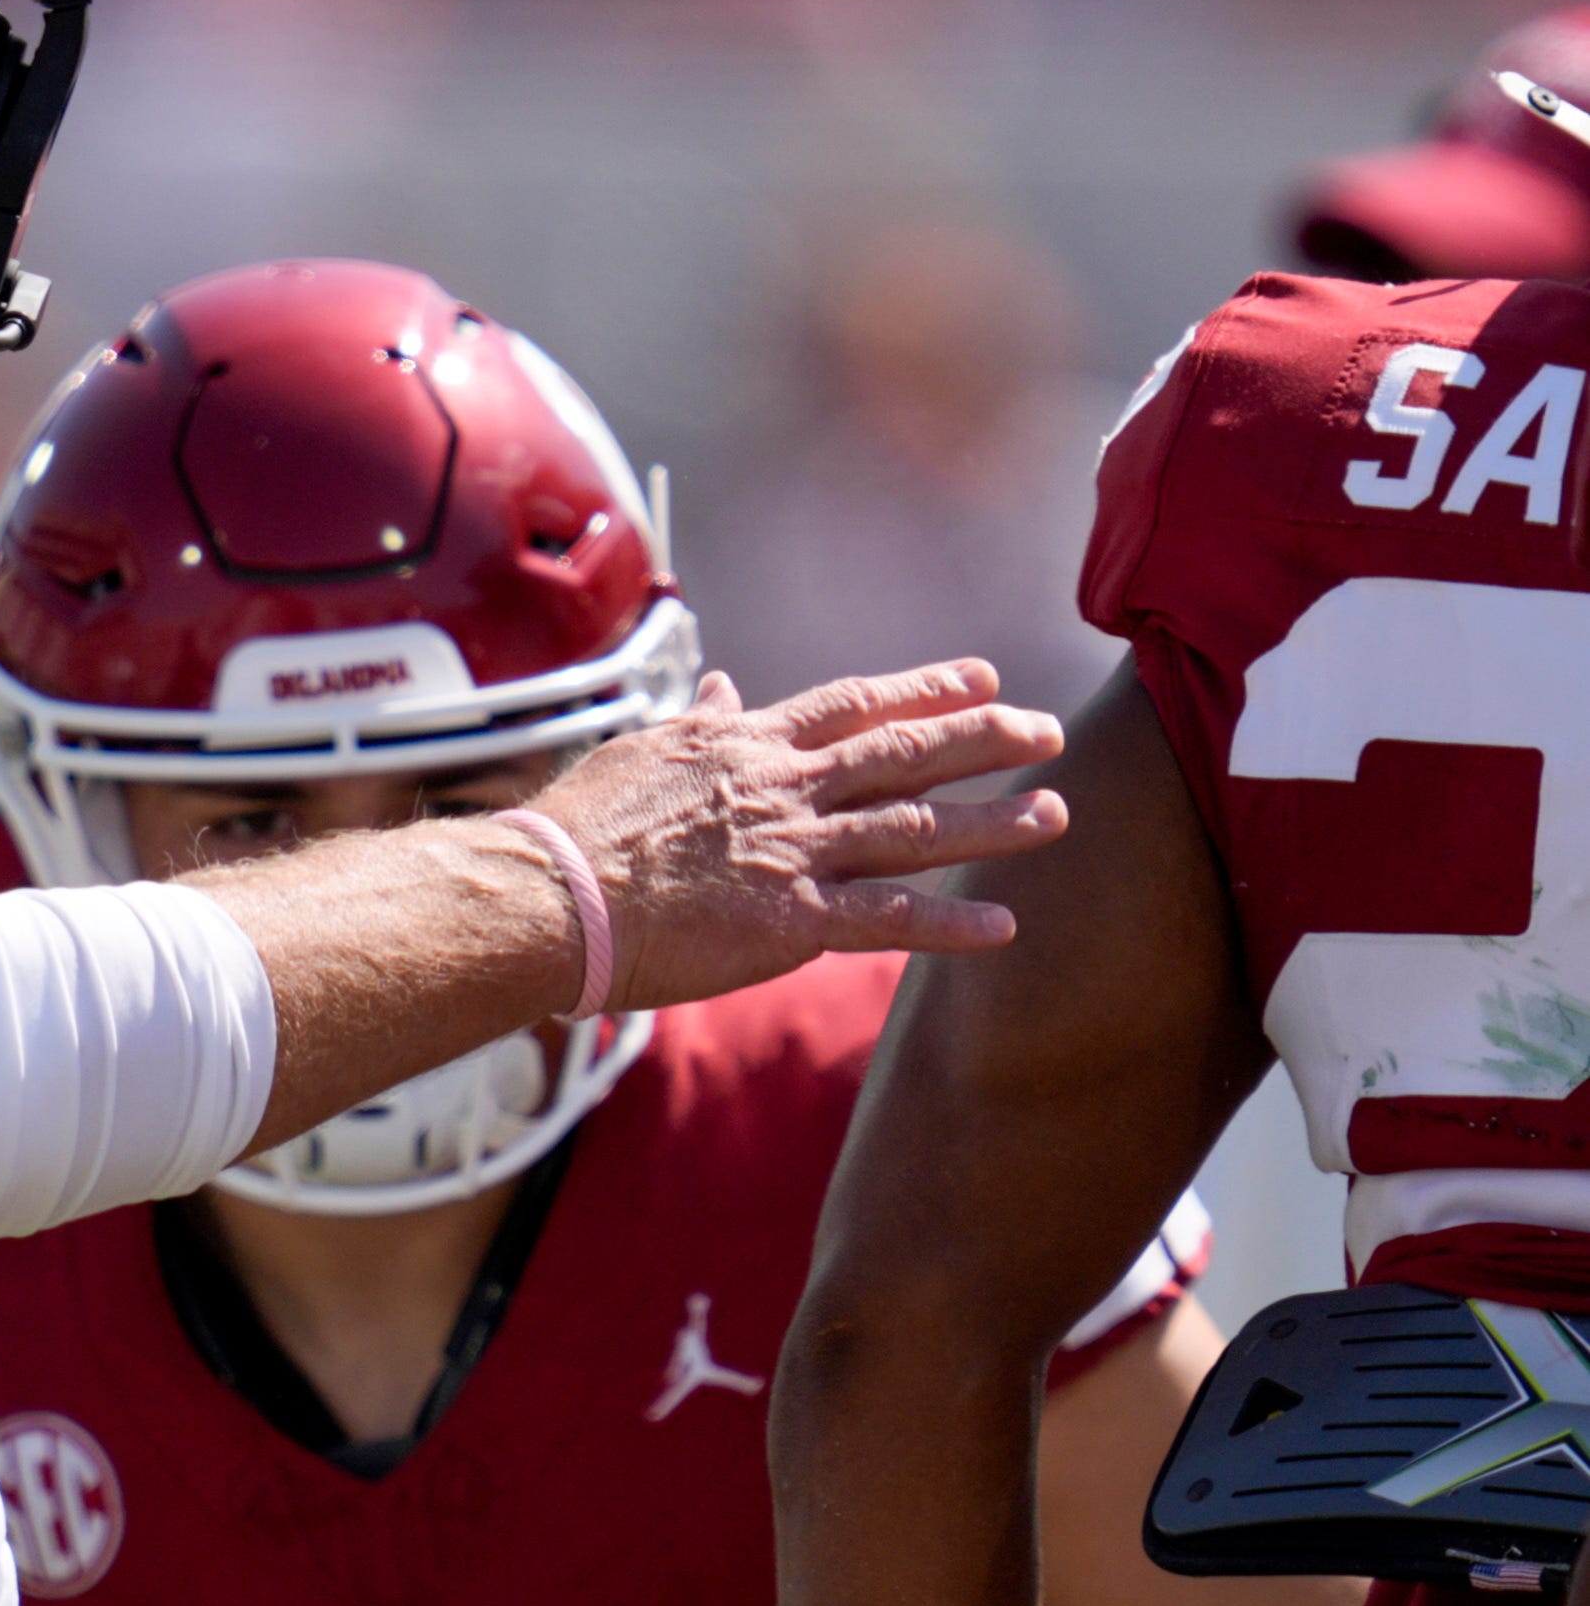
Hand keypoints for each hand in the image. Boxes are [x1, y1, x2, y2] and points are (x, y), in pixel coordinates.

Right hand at [532, 661, 1066, 1006]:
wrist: (551, 892)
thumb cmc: (577, 827)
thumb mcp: (643, 751)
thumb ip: (700, 723)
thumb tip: (724, 684)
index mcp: (748, 745)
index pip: (855, 705)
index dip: (925, 690)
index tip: (983, 680)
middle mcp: (787, 788)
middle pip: (907, 754)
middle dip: (985, 740)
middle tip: (1047, 732)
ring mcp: (796, 852)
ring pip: (917, 829)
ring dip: (993, 822)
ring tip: (1054, 813)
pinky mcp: (792, 920)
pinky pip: (890, 921)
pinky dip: (952, 925)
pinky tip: (1005, 926)